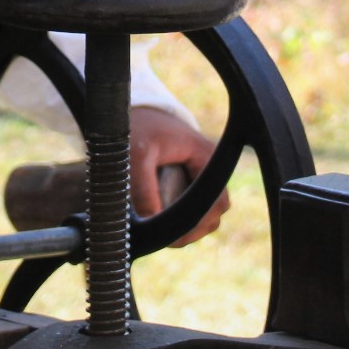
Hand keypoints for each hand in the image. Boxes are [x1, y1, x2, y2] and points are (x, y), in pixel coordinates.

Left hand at [130, 106, 228, 245]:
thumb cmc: (138, 127)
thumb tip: (150, 223)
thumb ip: (143, 188)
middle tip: (163, 238)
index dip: (198, 224)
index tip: (172, 235)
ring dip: (184, 228)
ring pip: (202, 217)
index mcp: (207, 158)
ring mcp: (199, 178)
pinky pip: (188, 211)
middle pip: (213, 215)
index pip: (217, 203)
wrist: (131, 111)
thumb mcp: (137, 154)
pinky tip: (156, 221)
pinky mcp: (186, 184)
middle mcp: (209, 170)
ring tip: (157, 231)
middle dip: (191, 231)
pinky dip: (176, 220)